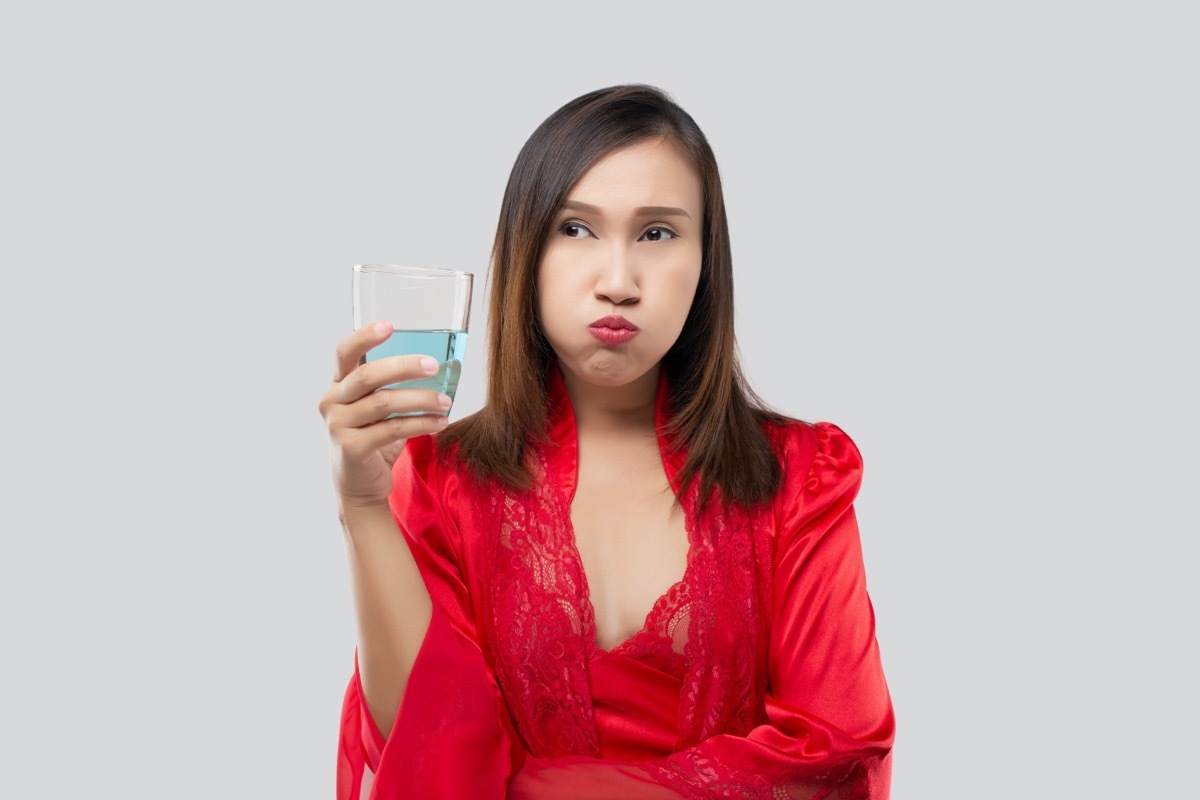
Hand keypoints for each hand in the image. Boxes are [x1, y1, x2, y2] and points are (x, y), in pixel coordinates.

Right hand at [318, 321, 451, 508]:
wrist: (359, 487)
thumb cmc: (373, 439)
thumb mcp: (376, 409)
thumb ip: (391, 387)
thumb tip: (440, 365)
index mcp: (338, 385)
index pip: (344, 352)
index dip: (364, 337)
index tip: (390, 325)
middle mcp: (332, 402)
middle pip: (367, 376)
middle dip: (404, 367)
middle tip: (434, 365)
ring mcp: (338, 426)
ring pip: (384, 403)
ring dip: (421, 399)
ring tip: (446, 402)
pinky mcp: (352, 448)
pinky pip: (393, 429)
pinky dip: (421, 424)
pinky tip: (440, 423)